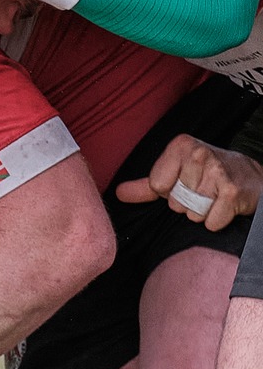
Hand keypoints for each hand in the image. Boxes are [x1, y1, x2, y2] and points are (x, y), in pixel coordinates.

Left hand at [117, 133, 262, 231]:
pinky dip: (217, 220)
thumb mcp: (176, 173)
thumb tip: (119, 193)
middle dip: (187, 203)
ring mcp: (217, 172)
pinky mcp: (231, 191)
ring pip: (192, 214)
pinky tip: (225, 205)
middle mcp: (198, 154)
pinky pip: (210, 222)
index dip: (170, 192)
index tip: (186, 182)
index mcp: (180, 146)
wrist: (252, 177)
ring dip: (203, 212)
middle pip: (174, 202)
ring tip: (214, 197)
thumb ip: (146, 186)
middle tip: (204, 190)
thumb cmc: (208, 176)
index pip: (156, 186)